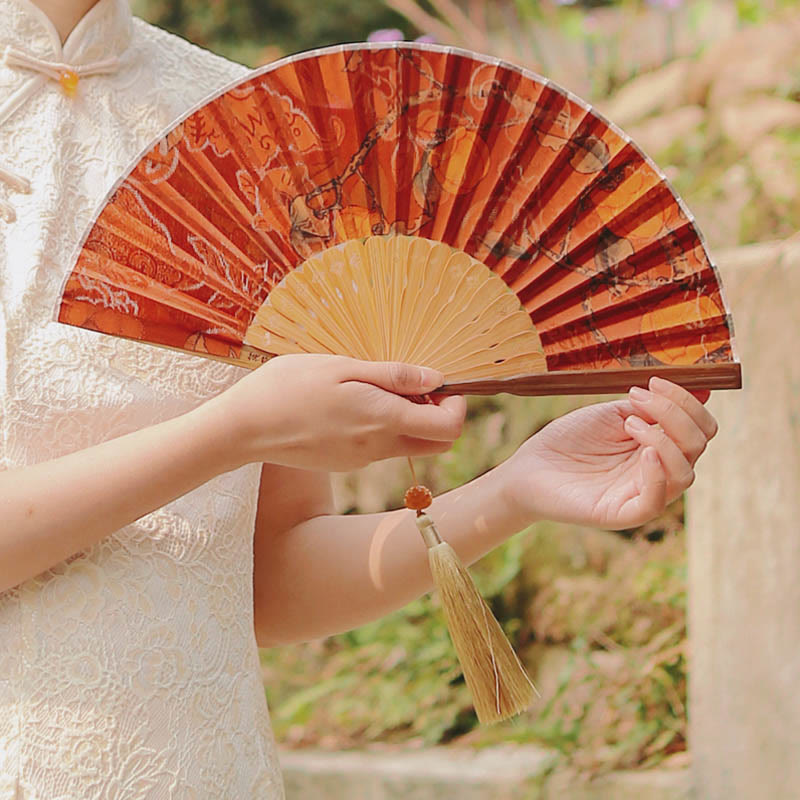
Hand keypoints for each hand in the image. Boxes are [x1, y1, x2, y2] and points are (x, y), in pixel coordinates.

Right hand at [211, 353, 466, 470]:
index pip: (448, 429)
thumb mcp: (343, 368)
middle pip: (435, 443)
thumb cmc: (289, 387)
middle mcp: (378, 448)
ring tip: (374, 386)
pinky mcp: (344, 464)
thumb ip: (394, 376)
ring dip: (408, 419)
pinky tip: (351, 403)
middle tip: (413, 385)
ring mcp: (361, 460)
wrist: (243, 428)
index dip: (456, 406)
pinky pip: (379, 447)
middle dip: (438, 415)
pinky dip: (382, 426)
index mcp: (383, 420)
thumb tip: (437, 380)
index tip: (439, 384)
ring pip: (406, 445)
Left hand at [498, 377, 718, 529]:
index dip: (686, 402)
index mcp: (661, 446)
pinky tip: (644, 451)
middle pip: (698, 446)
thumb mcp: (614, 414)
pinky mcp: (622, 514)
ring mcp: (643, 494)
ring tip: (628, 423)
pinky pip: (656, 501)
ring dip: (664, 438)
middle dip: (676, 413)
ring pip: (685, 474)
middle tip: (636, 397)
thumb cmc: (570, 440)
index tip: (652, 382)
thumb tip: (704, 390)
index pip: (701, 429)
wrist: (529, 467)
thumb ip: (654, 407)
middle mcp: (659, 472)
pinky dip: (658, 474)